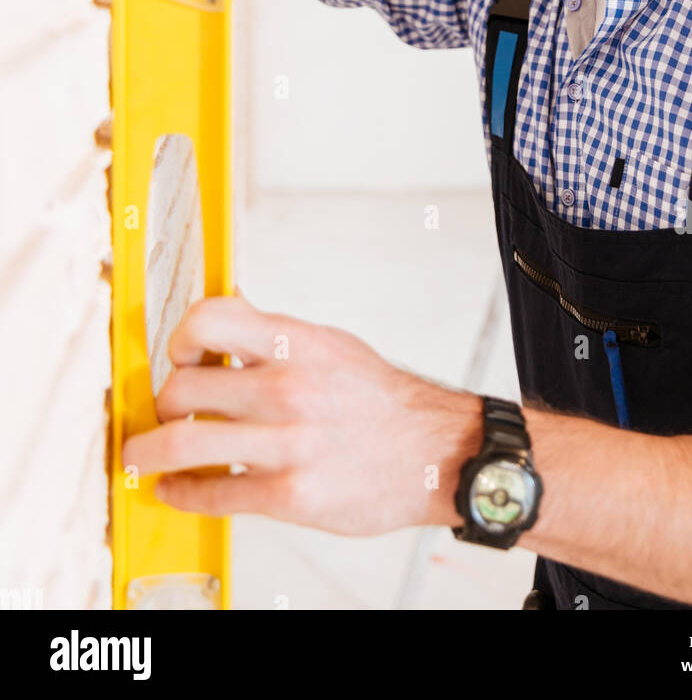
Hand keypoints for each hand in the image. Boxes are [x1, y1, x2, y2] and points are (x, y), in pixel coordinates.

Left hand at [121, 293, 481, 534]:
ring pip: (184, 443)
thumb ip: (273, 332)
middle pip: (183, 387)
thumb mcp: (328, 344)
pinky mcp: (289, 495)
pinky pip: (212, 494)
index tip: (178, 356)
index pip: (208, 319)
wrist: (433, 452)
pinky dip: (181, 494)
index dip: (179, 339)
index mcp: (294, 343)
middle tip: (166, 414)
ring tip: (142, 456)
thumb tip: (225, 312)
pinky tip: (175, 490)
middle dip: (163, 404)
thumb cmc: (378, 399)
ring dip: (149, 452)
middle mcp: (287, 388)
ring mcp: (286, 444)